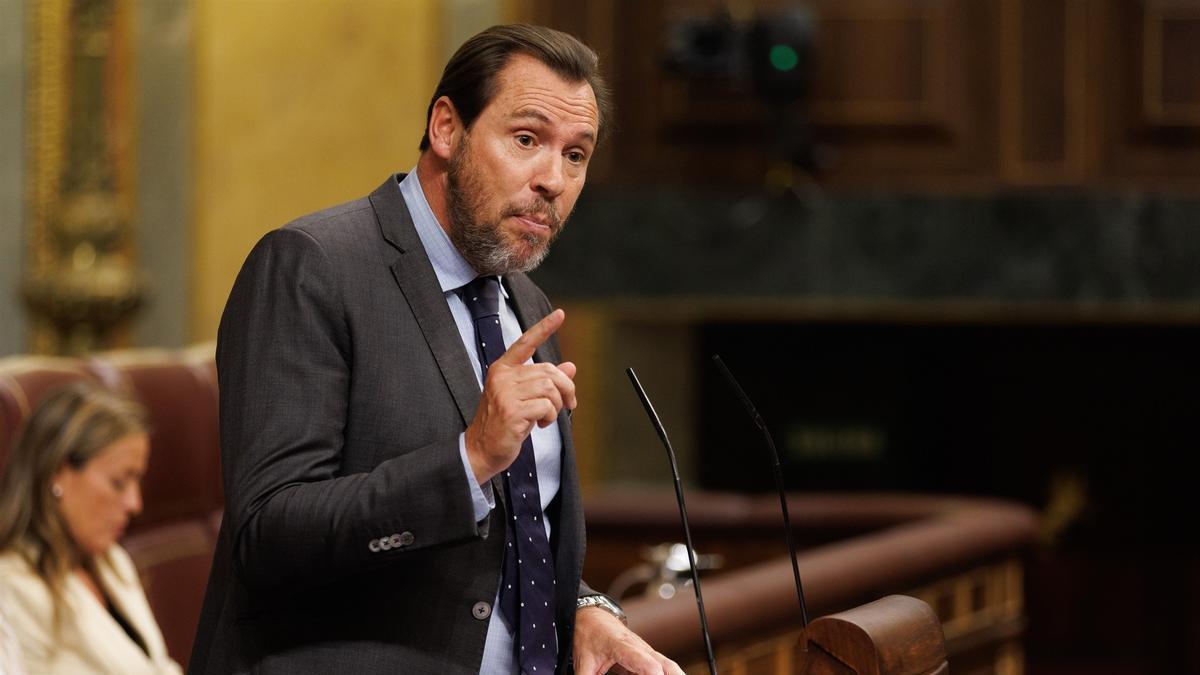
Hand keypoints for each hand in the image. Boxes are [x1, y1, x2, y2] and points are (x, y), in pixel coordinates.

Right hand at [465, 309, 576, 483]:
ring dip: (556, 406)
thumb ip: (544, 382)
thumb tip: (570, 367)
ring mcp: (505, 393)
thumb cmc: (504, 424)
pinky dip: (550, 417)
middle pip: (548, 371)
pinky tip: (540, 425)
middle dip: (565, 389)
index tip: (560, 314)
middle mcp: (502, 377)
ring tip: (548, 417)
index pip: (525, 342)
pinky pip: (546, 406)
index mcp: (502, 369)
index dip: (544, 328)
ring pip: (549, 388)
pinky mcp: (512, 411)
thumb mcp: (524, 398)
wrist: (482, 450)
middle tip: (569, 404)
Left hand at [573, 606, 683, 674]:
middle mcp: (639, 647)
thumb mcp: (583, 662)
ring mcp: (646, 652)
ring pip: (669, 667)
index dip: (649, 669)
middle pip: (664, 664)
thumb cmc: (589, 636)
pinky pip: (663, 669)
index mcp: (619, 645)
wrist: (593, 618)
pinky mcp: (647, 658)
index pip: (638, 658)